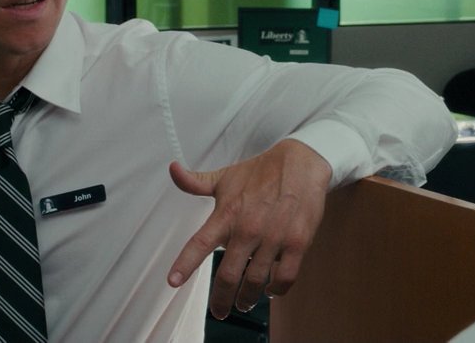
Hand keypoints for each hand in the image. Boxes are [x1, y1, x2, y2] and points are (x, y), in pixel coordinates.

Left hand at [166, 139, 332, 319]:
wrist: (301, 163)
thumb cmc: (260, 171)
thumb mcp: (225, 176)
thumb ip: (196, 181)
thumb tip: (173, 170)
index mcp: (227, 215)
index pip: (200, 243)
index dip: (185, 264)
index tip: (173, 281)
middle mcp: (247, 229)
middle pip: (228, 276)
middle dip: (221, 300)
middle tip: (220, 311)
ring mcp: (273, 237)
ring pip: (256, 282)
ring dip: (248, 298)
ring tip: (244, 303)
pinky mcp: (297, 243)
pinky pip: (285, 277)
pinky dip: (277, 289)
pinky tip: (272, 290)